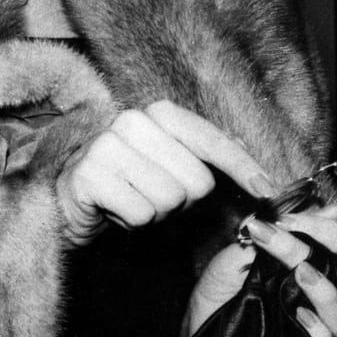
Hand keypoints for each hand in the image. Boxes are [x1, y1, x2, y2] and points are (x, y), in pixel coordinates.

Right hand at [55, 100, 276, 248]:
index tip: (267, 190)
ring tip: (134, 202)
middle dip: (183, 202)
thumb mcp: (170, 163)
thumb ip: (206, 153)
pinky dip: (133, 224)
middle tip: (155, 197)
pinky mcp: (88, 176)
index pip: (211, 140)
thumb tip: (246, 150)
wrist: (70, 201)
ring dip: (156, 214)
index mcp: (157, 113)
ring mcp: (106, 146)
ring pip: (169, 200)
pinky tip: (116, 211)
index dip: (243, 167)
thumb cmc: (128, 183)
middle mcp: (131, 121)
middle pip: (196, 180)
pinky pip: (141, 214)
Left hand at [184, 202, 336, 336]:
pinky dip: (318, 332)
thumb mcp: (233, 256)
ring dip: (325, 291)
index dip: (320, 226)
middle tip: (278, 241)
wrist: (197, 333)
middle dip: (313, 251)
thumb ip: (268, 232)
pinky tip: (299, 317)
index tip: (283, 221)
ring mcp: (314, 326)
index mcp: (305, 265)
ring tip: (300, 274)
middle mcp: (315, 295)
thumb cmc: (216, 294)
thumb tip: (308, 209)